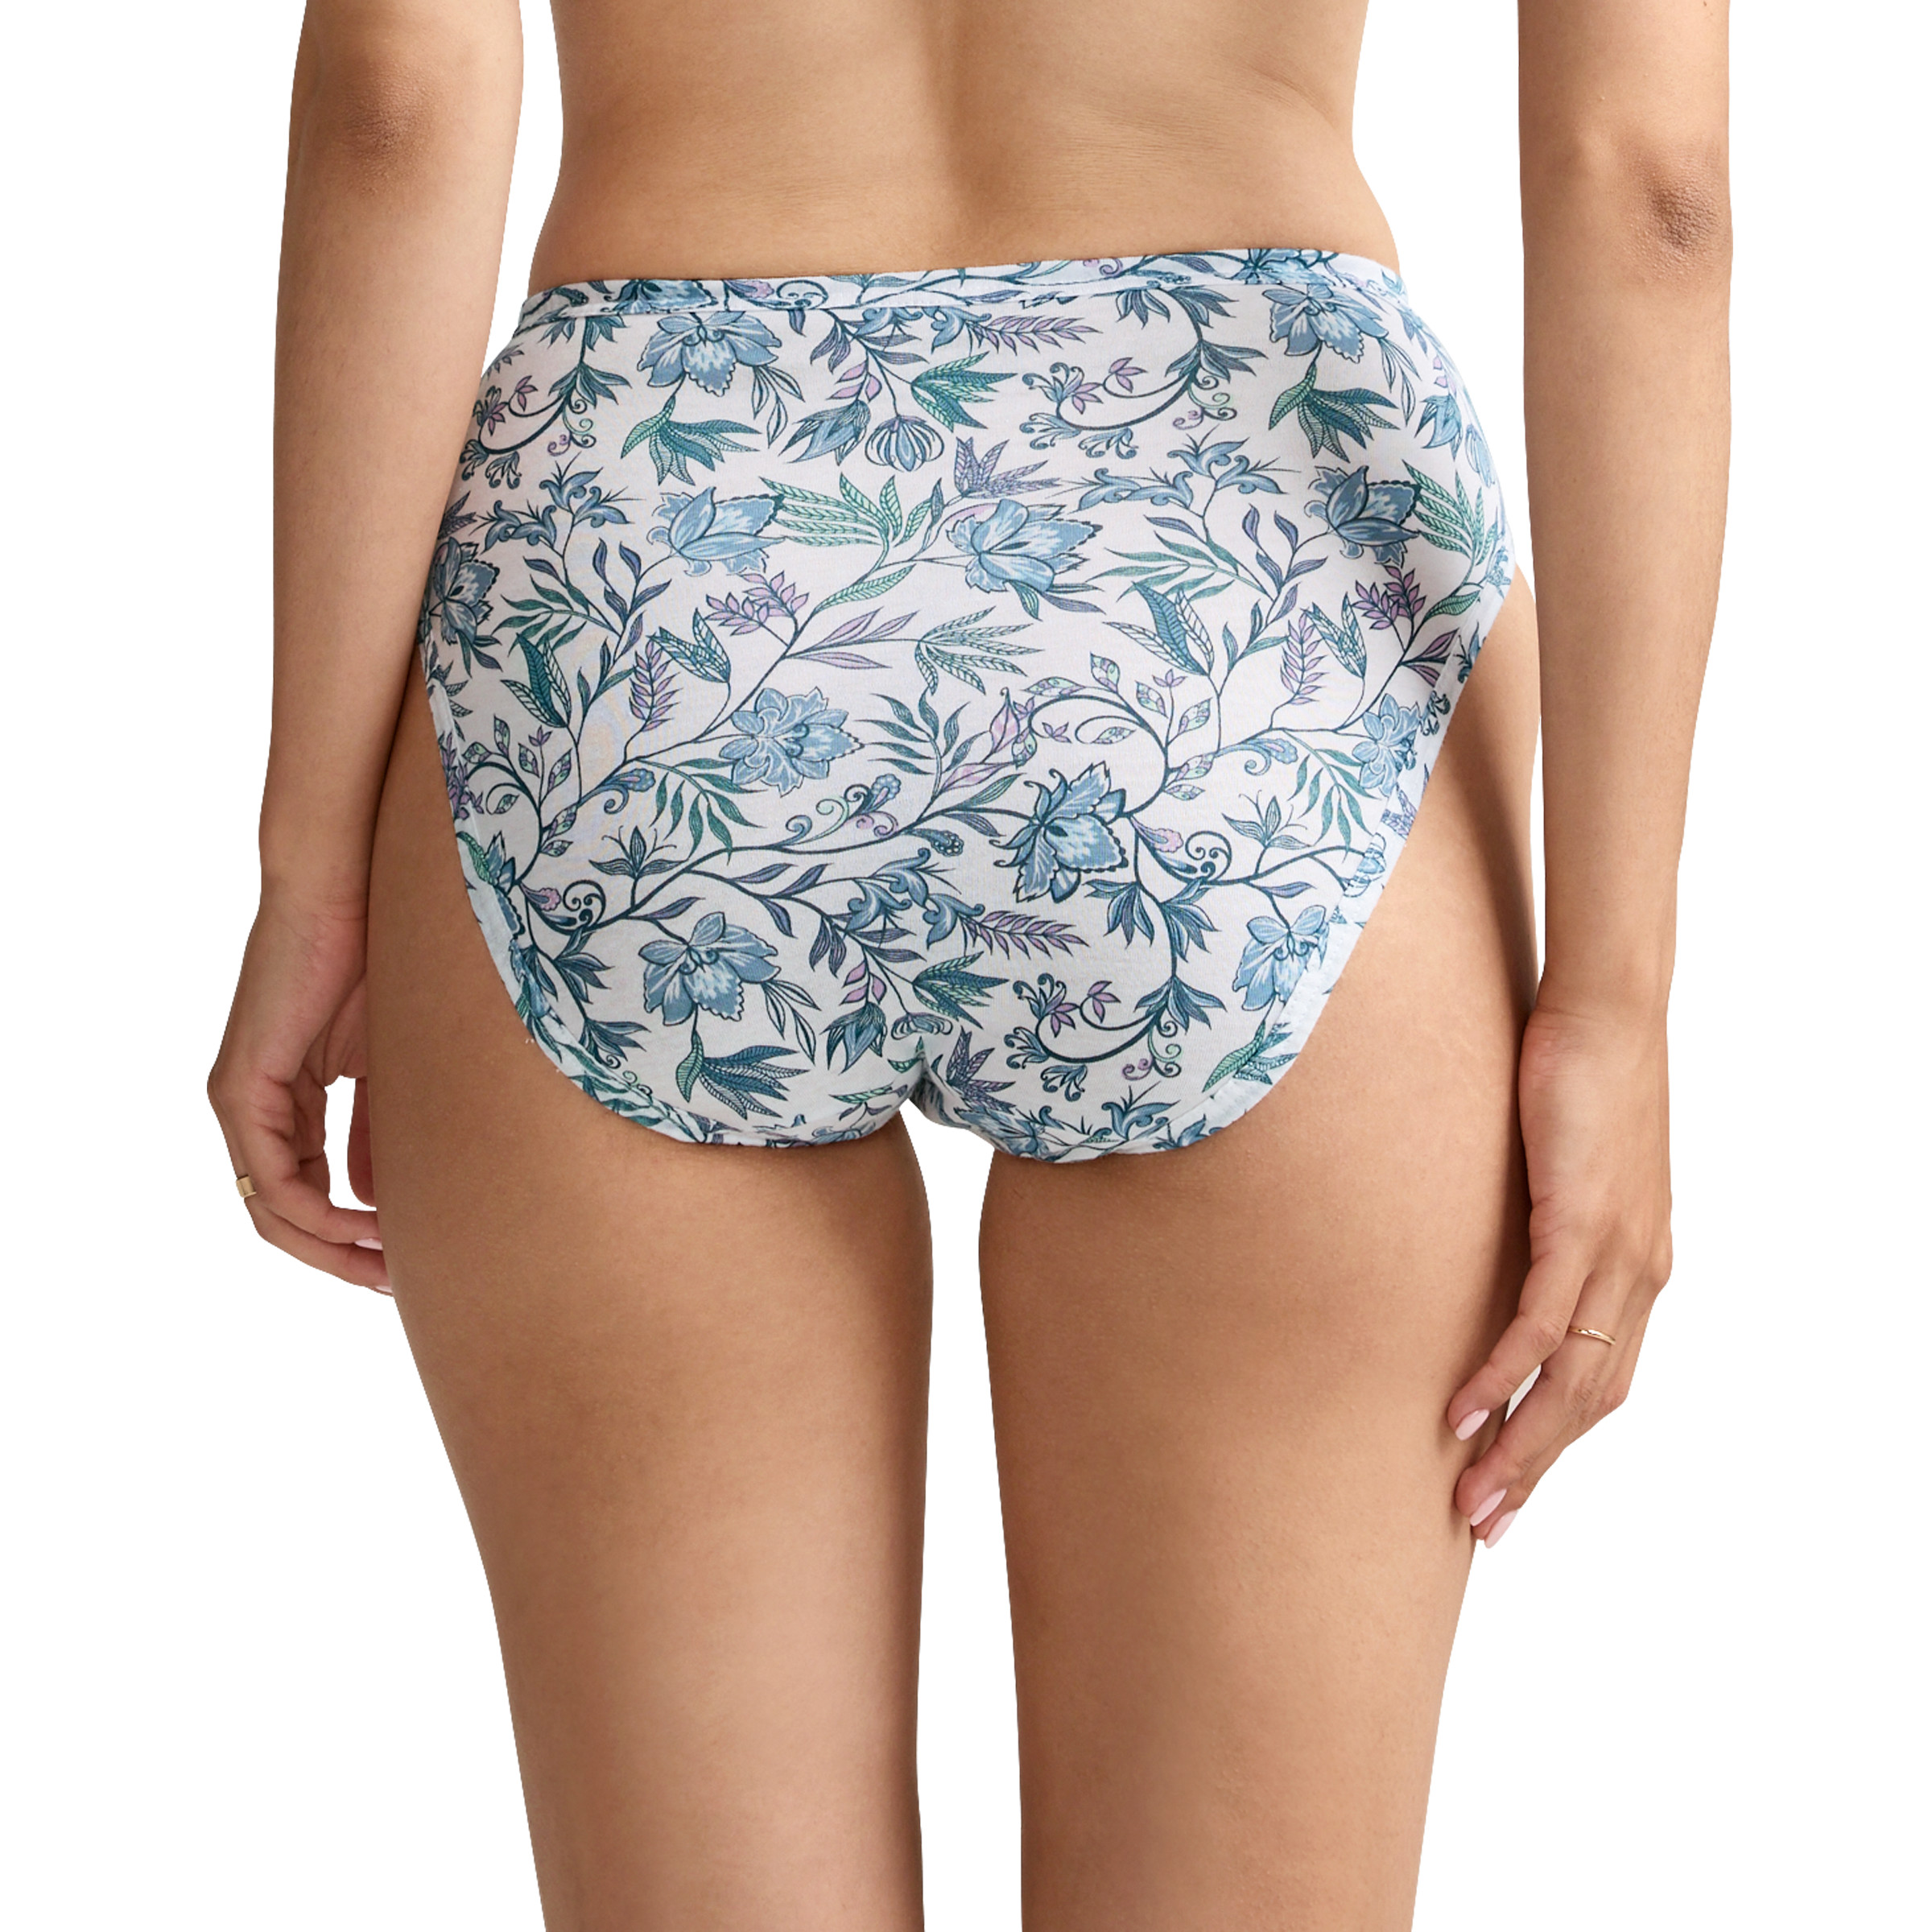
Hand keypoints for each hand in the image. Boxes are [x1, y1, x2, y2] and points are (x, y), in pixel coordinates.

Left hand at [207, 889, 387, 1291]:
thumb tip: (382, 1201)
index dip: (355, 1236)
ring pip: (273, 1209)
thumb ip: (380, 1131)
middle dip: (343, 1257)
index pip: (308, 1192)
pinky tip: (368, 1224)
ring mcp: (240, 1100)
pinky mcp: (240, 1088)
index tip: (409, 1258)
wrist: (353, 894)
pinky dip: (317, 1213)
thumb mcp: (390, 1067)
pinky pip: (270, 1179)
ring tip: (391, 1264)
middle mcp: (253, 1107)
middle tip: (399, 1283)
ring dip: (332, 1247)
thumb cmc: (381, 960)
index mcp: (286, 1100)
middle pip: (285, 1216)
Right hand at [1446, 998, 1672, 1544]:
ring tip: (1468, 1494)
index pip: (1603, 1383)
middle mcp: (1640, 1276)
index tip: (1509, 1490)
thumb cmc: (1579, 1079)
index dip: (1555, 1443)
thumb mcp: (1563, 1172)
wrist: (1608, 1013)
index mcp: (1639, 1271)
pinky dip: (1502, 1375)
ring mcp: (1618, 1255)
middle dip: (1535, 1469)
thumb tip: (1496, 1257)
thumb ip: (1544, 1226)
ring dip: (1517, 1446)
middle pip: (1591, 1401)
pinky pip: (1541, 1323)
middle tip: (1484, 1523)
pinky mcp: (1583, 1224)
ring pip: (1570, 1379)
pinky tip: (1464, 1411)